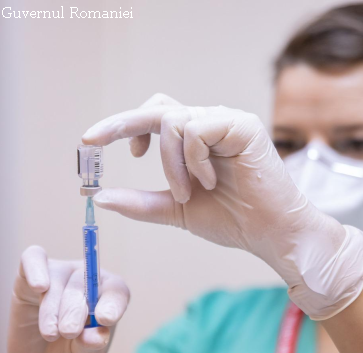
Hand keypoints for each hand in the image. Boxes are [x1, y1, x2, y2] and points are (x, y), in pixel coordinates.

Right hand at [0, 246, 129, 352]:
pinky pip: (32, 259)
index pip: (116, 290)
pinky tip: (39, 286)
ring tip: (51, 334)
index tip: (105, 319)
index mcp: (107, 297)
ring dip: (53, 309)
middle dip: (76, 310)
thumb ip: (91, 347)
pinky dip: (35, 268)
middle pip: (83, 283)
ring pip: (57, 279)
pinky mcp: (27, 279)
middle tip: (70, 332)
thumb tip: (95, 335)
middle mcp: (84, 280)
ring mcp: (57, 276)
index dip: (112, 302)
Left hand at [82, 94, 362, 319]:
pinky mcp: (243, 126)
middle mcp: (210, 123)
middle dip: (121, 124)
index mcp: (196, 140)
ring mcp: (227, 121)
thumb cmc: (232, 220)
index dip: (122, 125)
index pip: (154, 118)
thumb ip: (141, 203)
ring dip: (169, 164)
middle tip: (91, 140)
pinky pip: (198, 131)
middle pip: (158, 108)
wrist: (271, 234)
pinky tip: (209, 181)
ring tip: (187, 193)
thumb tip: (100, 198)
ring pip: (174, 122)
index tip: (93, 143)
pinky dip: (193, 160)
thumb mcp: (176, 210)